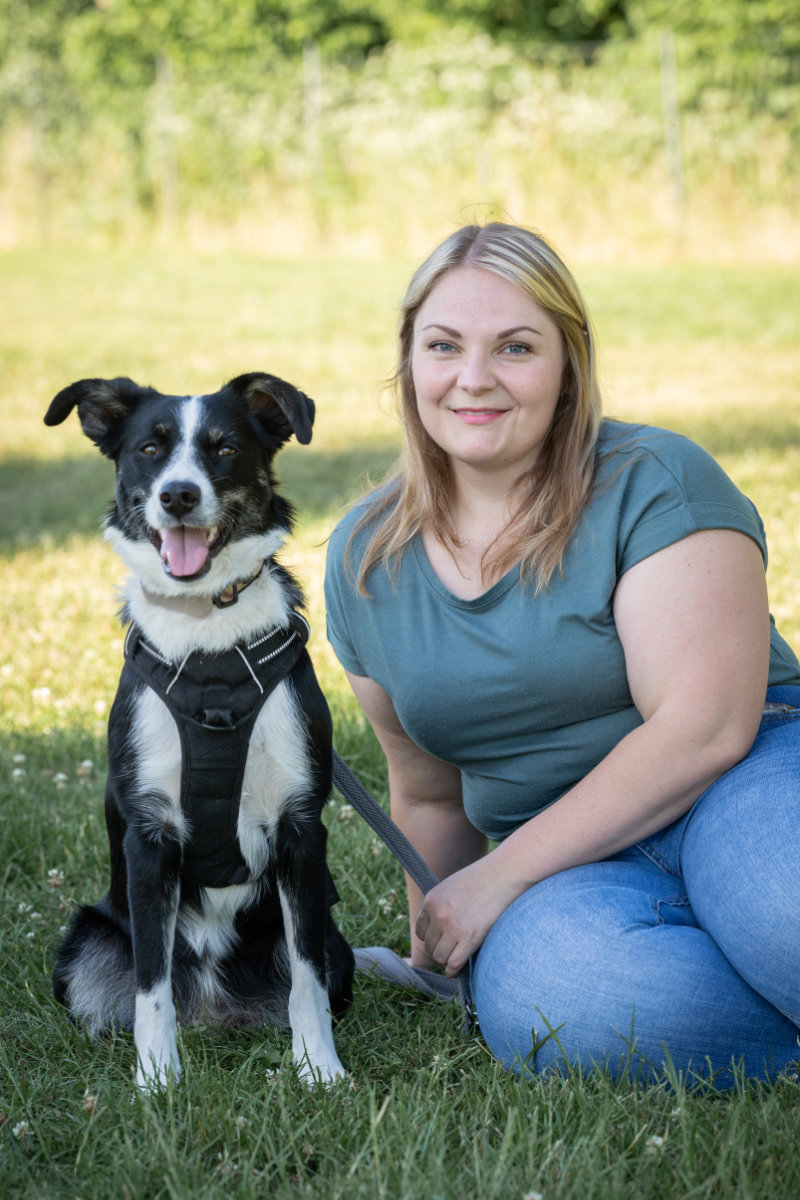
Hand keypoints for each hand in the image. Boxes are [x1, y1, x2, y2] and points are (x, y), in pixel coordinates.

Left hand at [415, 855, 527, 976]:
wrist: (502, 874)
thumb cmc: (482, 878)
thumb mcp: (452, 886)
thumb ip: (443, 904)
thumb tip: (442, 925)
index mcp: (431, 901)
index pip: (420, 931)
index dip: (431, 938)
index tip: (441, 940)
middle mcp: (438, 915)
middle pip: (429, 946)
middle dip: (439, 949)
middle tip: (452, 949)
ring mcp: (452, 928)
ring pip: (439, 957)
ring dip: (446, 960)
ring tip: (456, 956)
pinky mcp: (468, 938)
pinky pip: (453, 964)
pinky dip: (453, 970)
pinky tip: (457, 969)